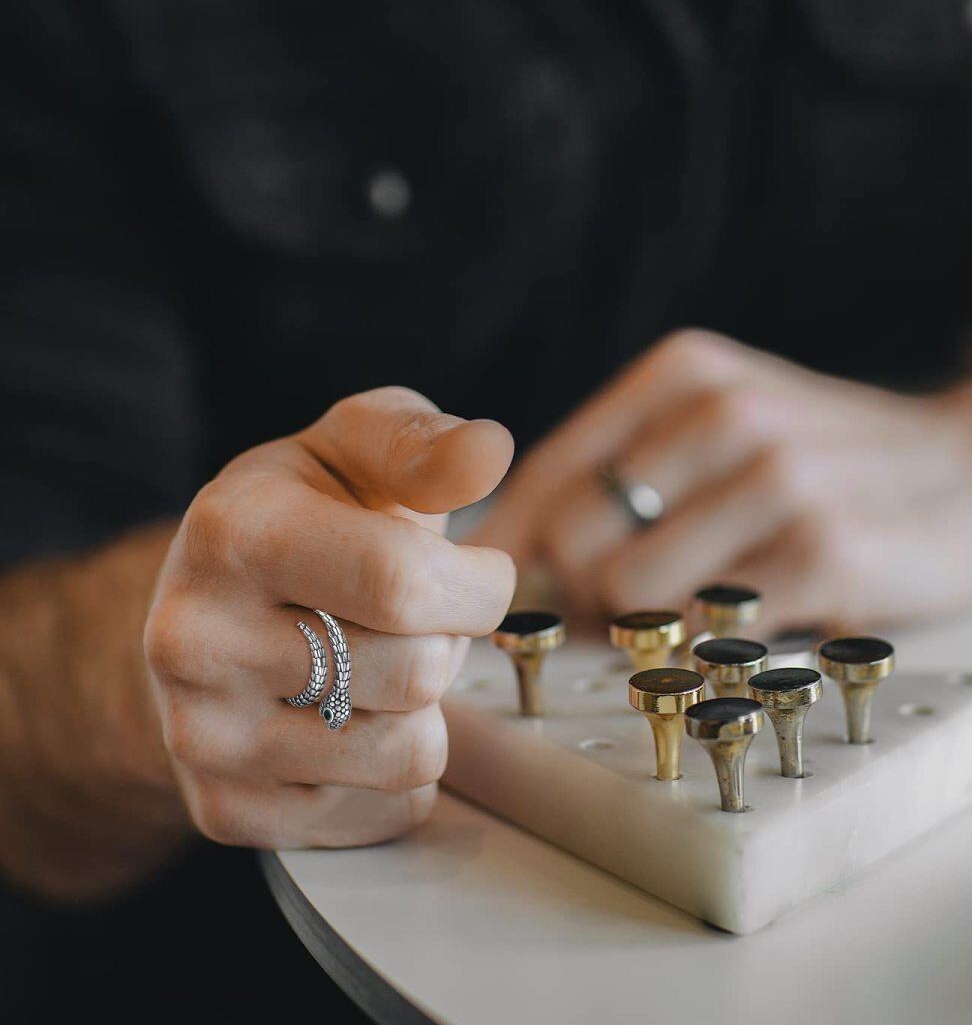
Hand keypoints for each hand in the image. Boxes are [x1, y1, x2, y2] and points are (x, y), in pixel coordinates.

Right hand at [145, 388, 514, 848]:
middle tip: (416, 619)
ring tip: (384, 663)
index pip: (403, 583)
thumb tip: (487, 450)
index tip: (480, 574)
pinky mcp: (225, 810)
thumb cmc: (302, 514)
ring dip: (429, 709)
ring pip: (409, 753)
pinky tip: (358, 716)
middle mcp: (197, 639)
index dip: (478, 585)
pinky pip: (386, 813)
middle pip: (417, 672)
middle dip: (452, 642)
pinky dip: (400, 771)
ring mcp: (202, 736)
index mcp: (235, 533)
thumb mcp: (356, 447)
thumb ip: (423, 445)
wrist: (208, 601)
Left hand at [475, 330, 971, 630]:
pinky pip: (710, 629)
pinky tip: (746, 624)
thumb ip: (627, 468)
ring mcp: (774, 480)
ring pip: (630, 592)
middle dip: (580, 595)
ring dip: (644, 627)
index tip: (500, 596)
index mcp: (682, 373)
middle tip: (619, 614)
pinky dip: (709, 646)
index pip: (547, 472)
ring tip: (690, 618)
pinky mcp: (822, 553)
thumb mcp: (725, 419)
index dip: (511, 548)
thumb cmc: (825, 456)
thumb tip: (515, 556)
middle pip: (574, 540)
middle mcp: (721, 412)